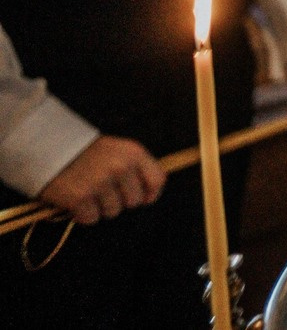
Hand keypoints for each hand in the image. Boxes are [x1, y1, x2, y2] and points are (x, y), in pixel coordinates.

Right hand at [37, 135, 162, 224]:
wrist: (48, 148)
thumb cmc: (85, 152)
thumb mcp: (117, 150)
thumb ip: (134, 168)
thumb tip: (148, 196)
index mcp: (133, 153)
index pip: (157, 180)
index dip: (150, 194)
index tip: (142, 199)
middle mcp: (120, 167)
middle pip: (134, 201)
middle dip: (119, 200)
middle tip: (102, 191)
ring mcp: (100, 183)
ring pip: (113, 212)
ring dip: (99, 207)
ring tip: (87, 192)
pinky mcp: (80, 198)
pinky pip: (91, 219)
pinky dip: (82, 214)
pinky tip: (75, 201)